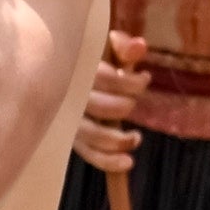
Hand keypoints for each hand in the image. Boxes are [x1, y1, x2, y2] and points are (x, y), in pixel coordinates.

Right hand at [76, 28, 150, 176]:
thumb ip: (123, 46)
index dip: (129, 82)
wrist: (65, 73)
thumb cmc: (93, 60)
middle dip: (124, 106)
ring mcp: (69, 120)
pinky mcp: (73, 138)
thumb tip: (138, 47)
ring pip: (91, 135)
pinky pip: (88, 154)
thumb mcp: (106, 48)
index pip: (105, 78)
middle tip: (133, 102)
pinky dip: (108, 161)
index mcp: (78, 71)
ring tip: (136, 138)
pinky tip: (127, 162)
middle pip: (99, 107)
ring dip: (118, 140)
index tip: (144, 78)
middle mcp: (70, 97)